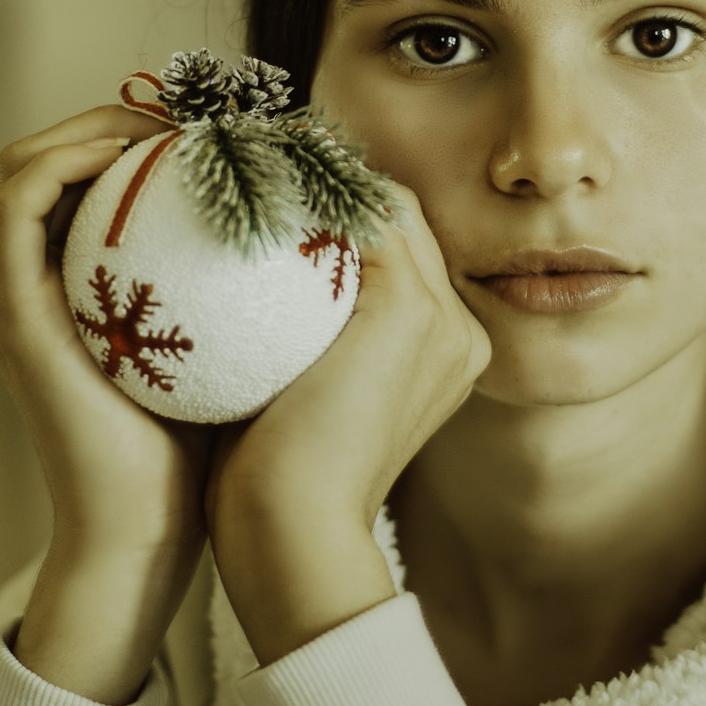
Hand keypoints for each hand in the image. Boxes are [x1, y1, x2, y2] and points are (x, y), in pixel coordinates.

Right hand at [0, 104, 210, 567]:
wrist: (152, 523)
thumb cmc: (206, 439)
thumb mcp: (235, 337)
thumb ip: (249, 277)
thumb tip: (324, 212)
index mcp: (75, 284)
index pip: (98, 179)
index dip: (149, 136)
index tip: (226, 128)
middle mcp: (32, 280)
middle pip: (58, 157)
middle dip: (124, 116)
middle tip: (203, 114)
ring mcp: (9, 291)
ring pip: (29, 161)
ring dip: (98, 123)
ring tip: (174, 122)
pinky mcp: (7, 306)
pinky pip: (19, 200)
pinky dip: (70, 159)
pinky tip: (138, 155)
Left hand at [206, 183, 490, 630]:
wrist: (297, 536)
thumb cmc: (277, 486)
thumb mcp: (298, 403)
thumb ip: (301, 347)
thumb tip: (246, 303)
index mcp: (443, 353)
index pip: (398, 253)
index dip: (340, 218)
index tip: (272, 201)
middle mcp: (459, 330)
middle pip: (399, 221)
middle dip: (333, 189)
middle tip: (258, 171)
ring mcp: (443, 317)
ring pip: (387, 207)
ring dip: (324, 181)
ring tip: (254, 169)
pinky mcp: (410, 309)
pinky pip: (366, 217)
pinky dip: (315, 195)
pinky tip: (256, 189)